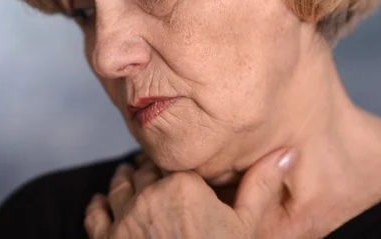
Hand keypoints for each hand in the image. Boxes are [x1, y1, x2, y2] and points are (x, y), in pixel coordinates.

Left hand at [84, 148, 314, 238]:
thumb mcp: (246, 227)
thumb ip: (261, 186)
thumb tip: (286, 153)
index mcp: (182, 184)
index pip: (172, 161)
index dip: (172, 162)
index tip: (173, 165)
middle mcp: (149, 195)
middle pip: (144, 171)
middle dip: (147, 169)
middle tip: (150, 169)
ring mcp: (125, 218)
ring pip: (119, 186)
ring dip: (122, 179)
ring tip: (126, 176)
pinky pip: (94, 215)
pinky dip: (97, 205)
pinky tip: (100, 202)